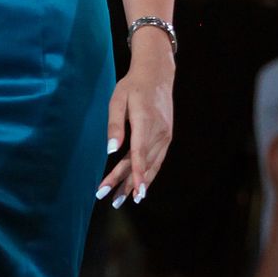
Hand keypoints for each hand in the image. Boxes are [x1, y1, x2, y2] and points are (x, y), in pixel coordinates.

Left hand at [96, 42, 173, 206]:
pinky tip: (139, 186)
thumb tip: (110, 150)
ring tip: (122, 200)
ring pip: (151, 165)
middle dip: (127, 184)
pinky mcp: (166, 137)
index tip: (135, 193)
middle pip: (142, 163)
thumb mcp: (118, 100)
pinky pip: (157, 160)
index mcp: (145, 121)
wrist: (157, 75)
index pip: (140, 153)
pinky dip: (148, 174)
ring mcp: (165, 136)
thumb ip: (114, 125)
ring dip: (138, 184)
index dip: (137, 175)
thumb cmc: (133, 86)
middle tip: (111, 201)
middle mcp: (158, 132)